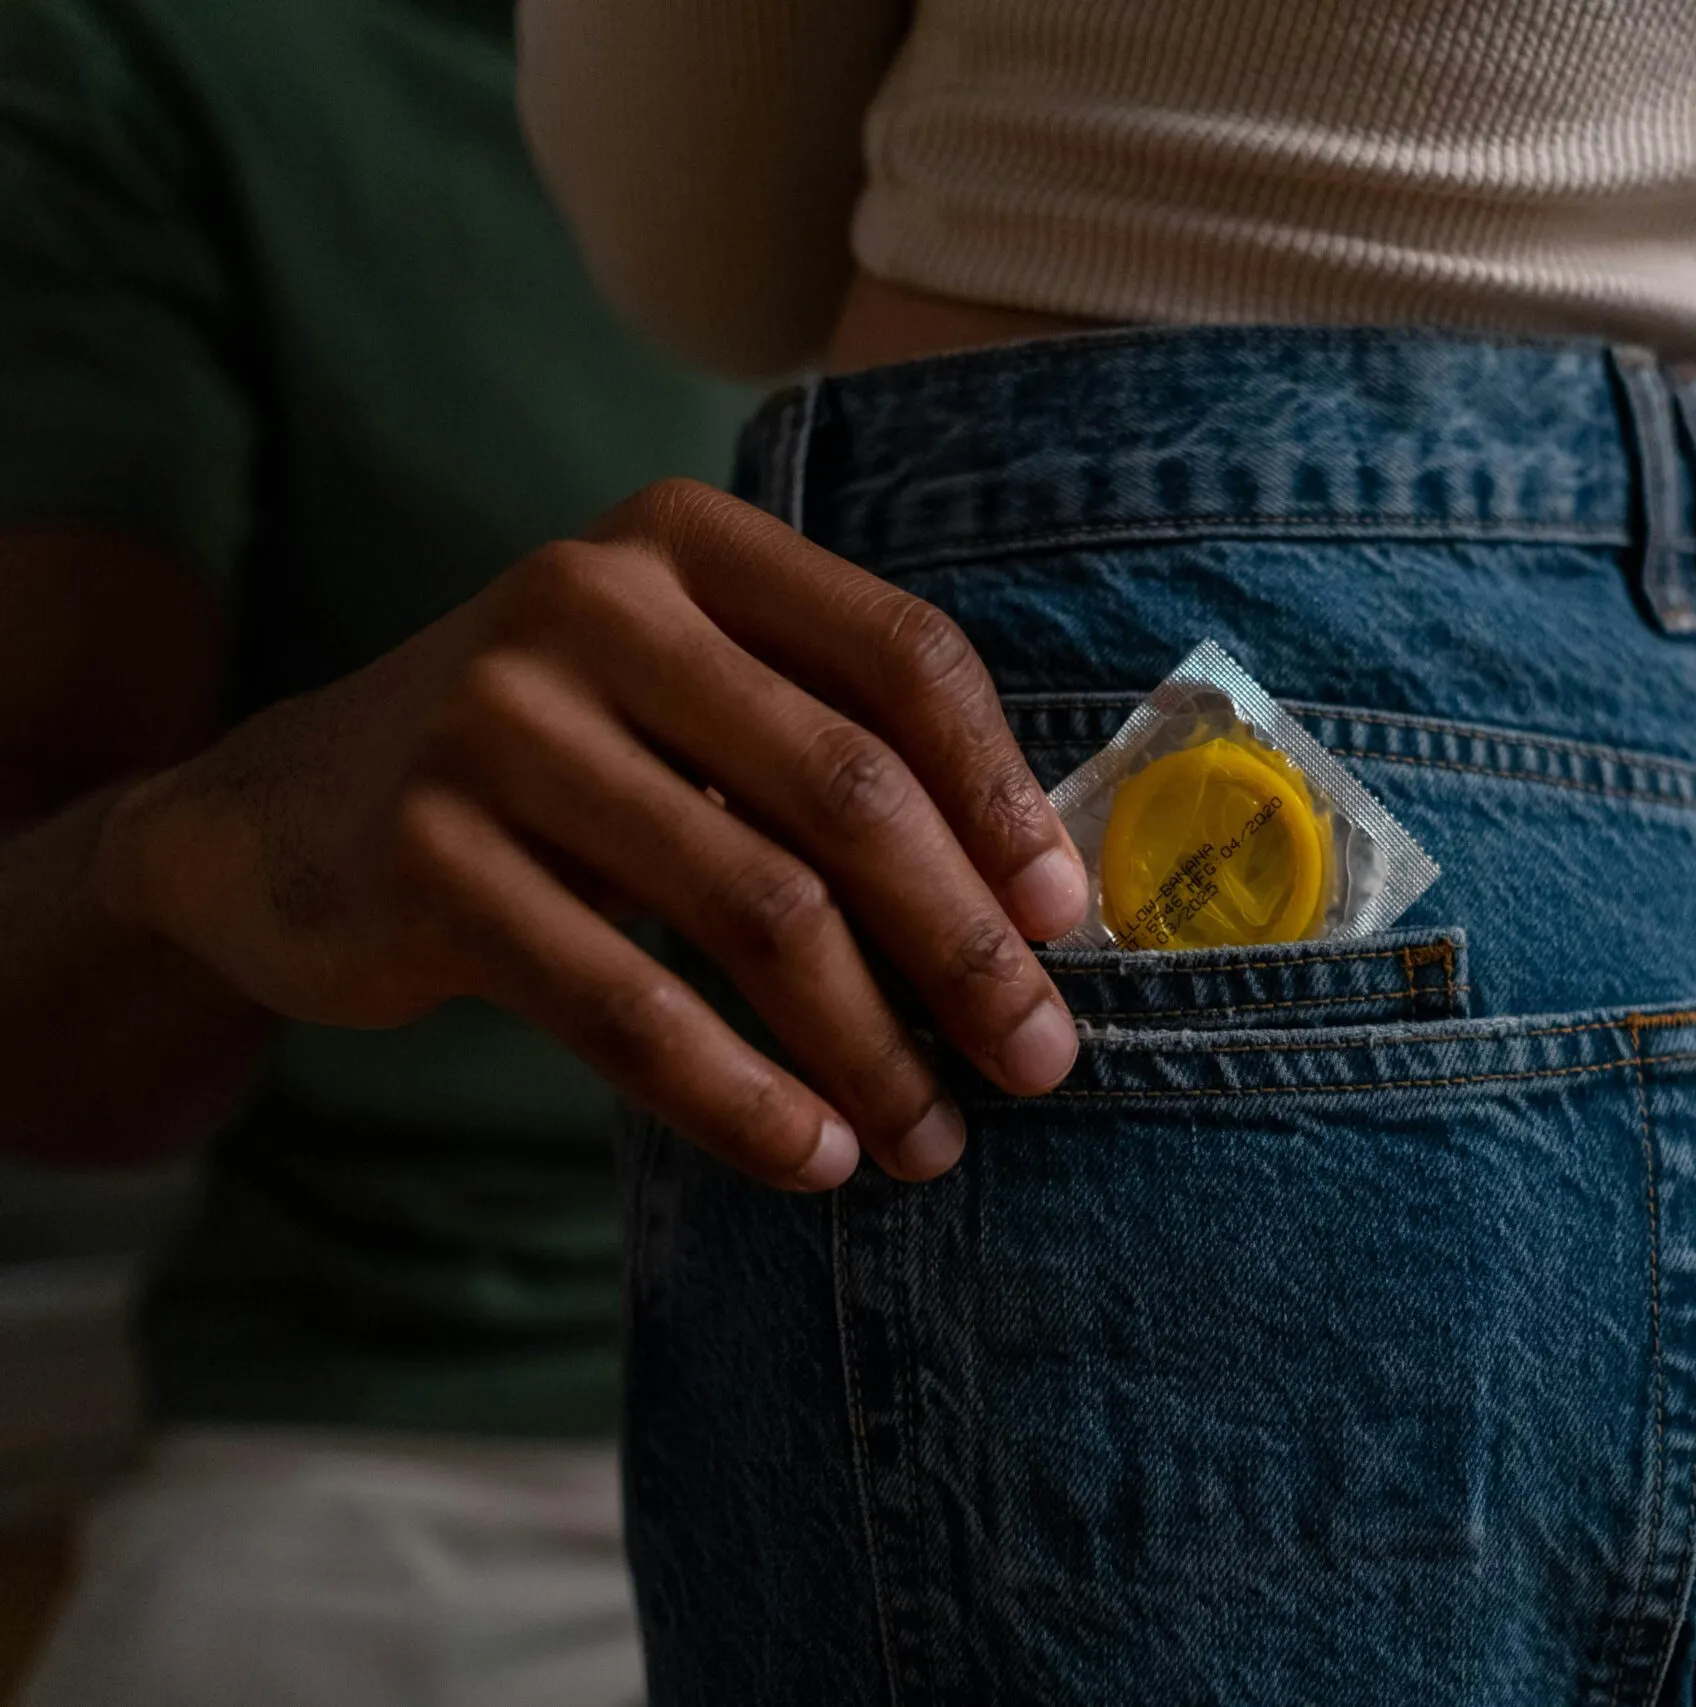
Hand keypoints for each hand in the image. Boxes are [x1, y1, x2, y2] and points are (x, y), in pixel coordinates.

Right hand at [91, 481, 1084, 1188]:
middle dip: (964, 947)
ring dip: (870, 1047)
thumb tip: (1041, 906)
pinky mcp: (428, 857)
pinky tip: (808, 1156)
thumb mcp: (689, 705)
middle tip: (1037, 1062)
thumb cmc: (559, 766)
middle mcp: (592, 602)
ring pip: (753, 909)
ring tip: (930, 1139)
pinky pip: (626, 1004)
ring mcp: (497, 723)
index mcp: (688, 546)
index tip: (1064, 920)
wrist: (278, 817)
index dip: (1003, 795)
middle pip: (848, 791)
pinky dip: (737, 1096)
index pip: (902, 657)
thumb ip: (834, 751)